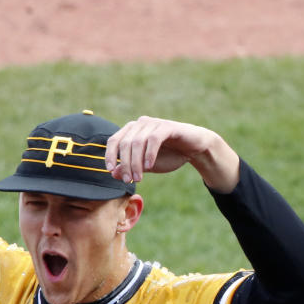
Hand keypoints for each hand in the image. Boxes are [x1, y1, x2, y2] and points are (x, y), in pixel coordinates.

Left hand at [105, 116, 240, 192]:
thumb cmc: (169, 156)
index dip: (109, 155)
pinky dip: (149, 154)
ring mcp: (154, 123)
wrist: (194, 150)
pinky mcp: (167, 126)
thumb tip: (113, 173)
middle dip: (125, 164)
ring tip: (139, 178)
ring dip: (136, 162)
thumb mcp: (146, 166)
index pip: (114, 140)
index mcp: (132, 131)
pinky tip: (150, 166)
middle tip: (129, 180)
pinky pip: (153, 139)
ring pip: (137, 142)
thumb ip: (130, 168)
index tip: (110, 170)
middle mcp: (141, 124)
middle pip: (125, 144)